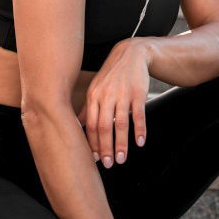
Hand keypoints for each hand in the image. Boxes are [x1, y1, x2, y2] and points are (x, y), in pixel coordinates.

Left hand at [76, 38, 150, 168]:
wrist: (131, 54)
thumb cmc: (112, 75)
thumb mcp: (96, 88)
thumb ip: (88, 109)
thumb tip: (78, 127)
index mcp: (93, 96)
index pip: (91, 125)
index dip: (92, 143)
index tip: (95, 159)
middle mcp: (106, 96)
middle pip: (104, 127)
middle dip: (106, 148)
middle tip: (109, 164)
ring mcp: (123, 94)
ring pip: (121, 123)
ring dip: (122, 143)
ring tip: (122, 159)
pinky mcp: (138, 93)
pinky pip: (139, 114)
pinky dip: (140, 129)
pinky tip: (140, 142)